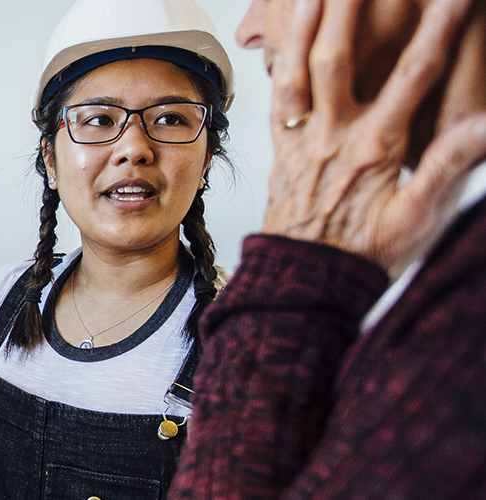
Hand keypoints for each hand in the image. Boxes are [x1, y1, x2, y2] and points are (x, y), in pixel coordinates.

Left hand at [261, 0, 482, 270]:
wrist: (307, 278)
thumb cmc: (367, 251)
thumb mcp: (419, 215)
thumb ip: (449, 165)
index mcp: (379, 146)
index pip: (417, 74)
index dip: (441, 28)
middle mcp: (337, 133)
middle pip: (347, 57)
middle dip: (365, 9)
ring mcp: (304, 135)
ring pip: (303, 68)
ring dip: (313, 22)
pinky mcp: (282, 142)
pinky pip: (278, 92)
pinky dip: (284, 56)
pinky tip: (291, 29)